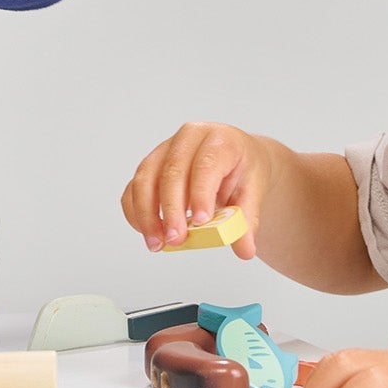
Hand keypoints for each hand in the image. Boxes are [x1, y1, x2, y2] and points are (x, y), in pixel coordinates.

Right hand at [120, 121, 269, 255]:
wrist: (234, 159)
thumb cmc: (242, 171)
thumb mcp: (254, 192)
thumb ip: (247, 221)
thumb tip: (244, 249)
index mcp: (219, 140)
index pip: (206, 164)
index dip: (201, 192)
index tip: (200, 221)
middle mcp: (188, 138)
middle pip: (172, 172)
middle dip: (171, 209)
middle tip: (176, 239)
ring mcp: (164, 150)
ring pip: (146, 178)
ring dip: (147, 214)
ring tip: (157, 243)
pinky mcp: (149, 166)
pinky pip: (134, 188)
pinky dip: (136, 212)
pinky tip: (148, 233)